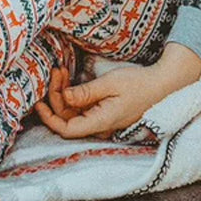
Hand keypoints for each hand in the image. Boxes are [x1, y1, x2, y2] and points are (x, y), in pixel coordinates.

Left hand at [35, 43, 200, 138]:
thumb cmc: (139, 83)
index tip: (38, 103)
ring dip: (63, 93)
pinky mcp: (104, 112)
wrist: (162, 84)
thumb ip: (86, 93)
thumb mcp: (110, 84)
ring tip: (61, 70)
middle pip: (68, 118)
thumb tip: (64, 98)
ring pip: (74, 112)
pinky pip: (82, 108)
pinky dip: (73, 94)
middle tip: (56, 71)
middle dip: (56, 96)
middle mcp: (100, 125)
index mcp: (101, 122)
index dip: (50, 119)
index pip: (67, 129)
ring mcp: (102, 119)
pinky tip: (69, 79)